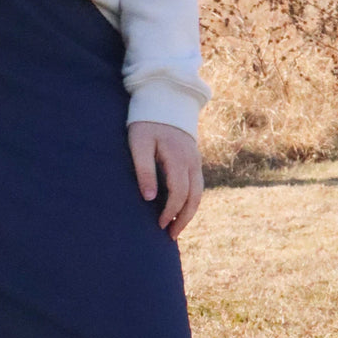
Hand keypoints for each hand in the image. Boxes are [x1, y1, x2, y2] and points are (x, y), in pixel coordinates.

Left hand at [127, 121, 203, 240]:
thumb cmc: (146, 124)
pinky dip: (191, 201)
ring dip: (190, 212)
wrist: (164, 101)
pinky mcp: (193, 159)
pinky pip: (197, 185)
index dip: (171, 212)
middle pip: (194, 197)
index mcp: (178, 159)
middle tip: (171, 236)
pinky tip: (180, 211)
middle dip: (184, 218)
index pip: (179, 193)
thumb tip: (150, 198)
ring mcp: (195, 160)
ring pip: (199, 192)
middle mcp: (192, 161)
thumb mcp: (139, 145)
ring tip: (176, 228)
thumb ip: (144, 170)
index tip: (159, 226)